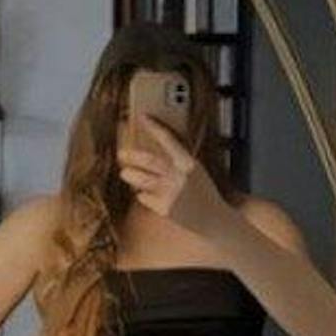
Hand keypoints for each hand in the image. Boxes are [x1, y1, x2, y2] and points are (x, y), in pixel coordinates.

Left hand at [117, 115, 232, 242]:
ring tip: (125, 172)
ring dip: (131, 175)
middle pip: (150, 160)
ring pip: (143, 181)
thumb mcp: (196, 171)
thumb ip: (179, 159)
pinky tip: (144, 194)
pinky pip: (145, 198)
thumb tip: (157, 145)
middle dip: (133, 156)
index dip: (154, 126)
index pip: (168, 139)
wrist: (214, 218)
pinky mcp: (164, 209)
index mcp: (189, 163)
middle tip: (122, 153)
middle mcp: (179, 177)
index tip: (143, 117)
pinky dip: (143, 195)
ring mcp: (171, 193)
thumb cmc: (204, 193)